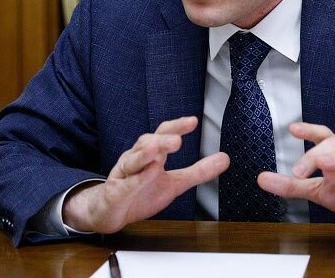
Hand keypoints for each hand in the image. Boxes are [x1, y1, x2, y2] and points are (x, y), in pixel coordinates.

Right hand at [62, 116, 228, 232]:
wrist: (110, 213)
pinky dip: (137, 178)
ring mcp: (124, 175)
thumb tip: (224, 158)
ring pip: (133, 160)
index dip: (176, 126)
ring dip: (146, 153)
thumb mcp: (174, 183)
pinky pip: (126, 184)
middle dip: (162, 139)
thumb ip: (198, 171)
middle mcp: (136, 159)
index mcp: (151, 154)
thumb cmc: (140, 193)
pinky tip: (148, 172)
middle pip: (147, 143)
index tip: (193, 121)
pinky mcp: (115, 192)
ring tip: (158, 149)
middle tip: (177, 140)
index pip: (163, 134)